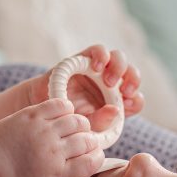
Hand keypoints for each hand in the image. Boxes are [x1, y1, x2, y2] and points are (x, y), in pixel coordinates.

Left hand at [0, 99, 104, 176]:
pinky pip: (61, 104)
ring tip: (71, 130)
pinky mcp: (32, 114)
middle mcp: (53, 151)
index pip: (93, 162)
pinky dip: (66, 108)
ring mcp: (43, 131)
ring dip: (79, 125)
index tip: (87, 158)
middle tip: (79, 144)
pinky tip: (59, 117)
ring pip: (78, 121)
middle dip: (89, 142)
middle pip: (89, 140)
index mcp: (57, 174)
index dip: (96, 159)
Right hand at [25, 45, 144, 130]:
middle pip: (131, 74)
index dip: (136, 100)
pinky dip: (102, 55)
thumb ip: (100, 123)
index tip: (128, 105)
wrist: (41, 108)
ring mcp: (97, 69)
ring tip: (110, 81)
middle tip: (124, 92)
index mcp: (114, 102)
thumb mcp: (84, 127)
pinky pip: (98, 49)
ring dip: (119, 67)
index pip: (135, 98)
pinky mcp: (83, 58)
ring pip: (119, 58)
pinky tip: (97, 67)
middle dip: (133, 80)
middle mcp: (109, 83)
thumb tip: (116, 111)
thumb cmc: (65, 121)